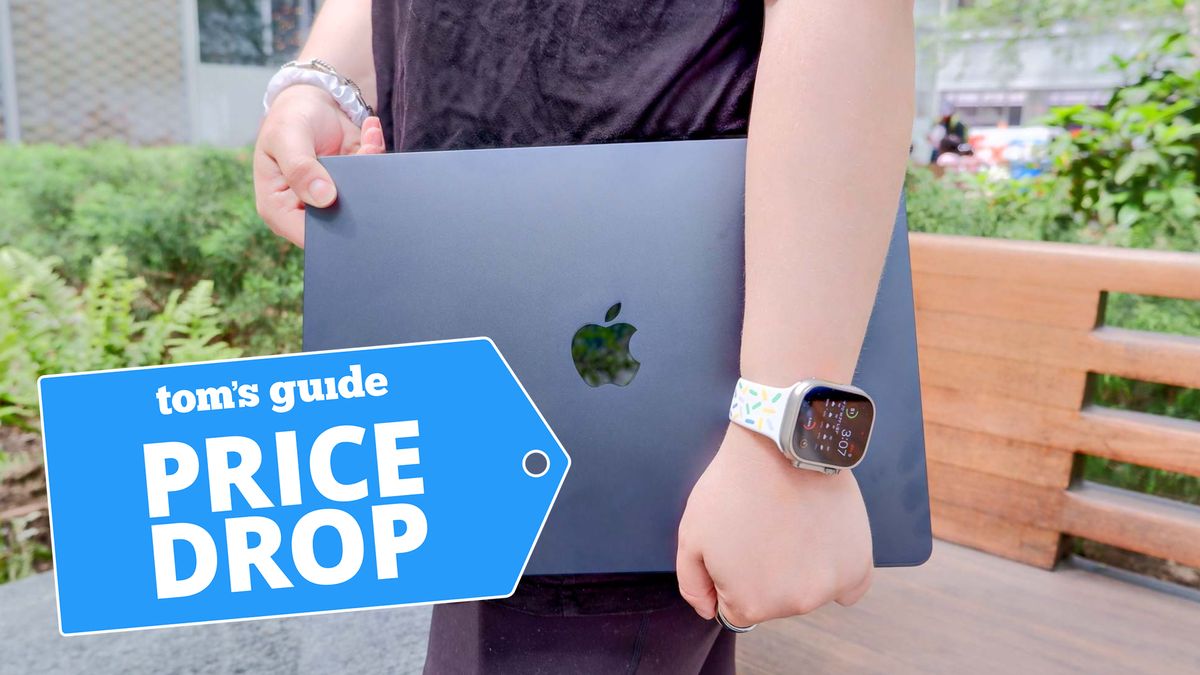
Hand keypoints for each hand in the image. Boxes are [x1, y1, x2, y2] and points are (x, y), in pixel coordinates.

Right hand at [253, 84, 385, 246]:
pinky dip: (377, 155)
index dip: (331, 233)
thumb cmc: (288, 120)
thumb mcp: (286, 137)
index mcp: (278, 208)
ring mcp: (334, 200)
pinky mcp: (354, 186)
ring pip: (363, 205)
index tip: (349, 207)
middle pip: (339, 227)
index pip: (307, 237)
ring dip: (371, 174)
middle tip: (366, 169)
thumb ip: (300, 167)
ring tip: (367, 143)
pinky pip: (374, 181)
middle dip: (359, 202)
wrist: (310, 101)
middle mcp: (307, 210)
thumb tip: (324, 198)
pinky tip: (371, 132)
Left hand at [676, 424, 872, 626]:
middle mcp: (794, 605)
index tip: (738, 543)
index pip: (735, 607)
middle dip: (764, 571)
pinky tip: (821, 541)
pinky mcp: (858, 565)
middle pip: (774, 601)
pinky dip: (835, 569)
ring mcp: (830, 586)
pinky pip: (849, 586)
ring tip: (790, 523)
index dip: (731, 574)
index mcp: (751, 604)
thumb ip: (693, 584)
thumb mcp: (691, 536)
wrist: (779, 446)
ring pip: (808, 589)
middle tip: (762, 527)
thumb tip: (711, 610)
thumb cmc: (732, 487)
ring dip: (800, 567)